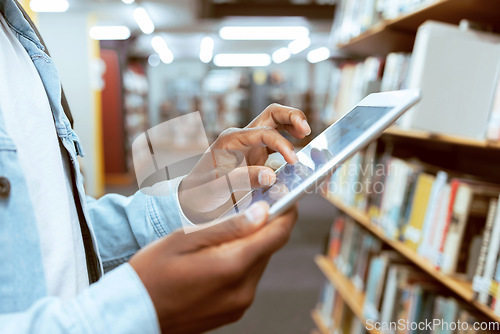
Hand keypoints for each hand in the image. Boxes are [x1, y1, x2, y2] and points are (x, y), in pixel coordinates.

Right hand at [129, 202, 297, 333]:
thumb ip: (228, 227)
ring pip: (258, 264)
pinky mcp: (233, 312)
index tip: (288, 198)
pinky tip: (221, 254)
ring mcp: (239, 304)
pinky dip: (242, 262)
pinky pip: (247, 279)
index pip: (276, 236)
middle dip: (264, 227)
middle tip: (253, 207)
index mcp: (232, 266)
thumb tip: (263, 213)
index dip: (286, 214)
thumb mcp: (185, 240)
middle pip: (268, 249)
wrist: (133, 313)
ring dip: (252, 245)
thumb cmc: (152, 272)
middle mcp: (243, 289)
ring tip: (230, 231)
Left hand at [179, 104, 310, 222]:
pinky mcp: (256, 155)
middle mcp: (242, 137)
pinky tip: (299, 153)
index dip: (282, 145)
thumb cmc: (199, 193)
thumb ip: (242, 180)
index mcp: (231, 140)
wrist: (191, 199)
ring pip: (276, 123)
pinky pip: (277, 141)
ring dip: (293, 124)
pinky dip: (291, 142)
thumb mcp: (216, 189)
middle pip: (272, 114)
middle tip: (307, 130)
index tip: (293, 161)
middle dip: (292, 117)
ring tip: (307, 135)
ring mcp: (250, 145)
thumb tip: (270, 176)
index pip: (264, 133)